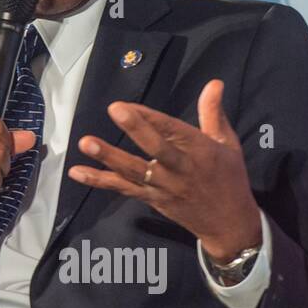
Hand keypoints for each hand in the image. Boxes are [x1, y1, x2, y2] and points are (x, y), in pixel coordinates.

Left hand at [66, 79, 261, 261]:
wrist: (230, 225)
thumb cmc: (228, 178)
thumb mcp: (227, 144)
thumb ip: (214, 113)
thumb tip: (214, 82)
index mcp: (201, 151)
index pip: (174, 130)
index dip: (151, 117)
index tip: (129, 103)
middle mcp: (182, 169)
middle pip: (157, 149)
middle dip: (136, 129)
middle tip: (114, 109)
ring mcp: (164, 187)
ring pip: (134, 172)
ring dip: (109, 157)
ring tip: (85, 142)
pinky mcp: (152, 199)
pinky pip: (123, 189)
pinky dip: (100, 181)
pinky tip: (77, 172)